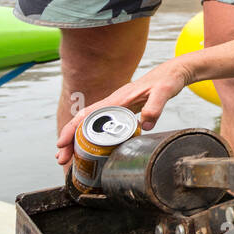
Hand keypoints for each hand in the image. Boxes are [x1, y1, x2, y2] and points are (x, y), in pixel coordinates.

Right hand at [56, 59, 190, 167]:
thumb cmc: (166, 81)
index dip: (72, 129)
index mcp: (117, 100)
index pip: (87, 115)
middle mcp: (112, 103)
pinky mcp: (122, 112)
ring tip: (69, 159)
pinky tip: (91, 150)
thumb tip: (146, 124)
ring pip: (90, 126)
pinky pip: (102, 126)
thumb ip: (155, 106)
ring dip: (78, 142)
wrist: (172, 74)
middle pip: (83, 123)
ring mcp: (116, 108)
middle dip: (69, 141)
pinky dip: (92, 138)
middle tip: (61, 160)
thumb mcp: (164, 92)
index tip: (61, 144)